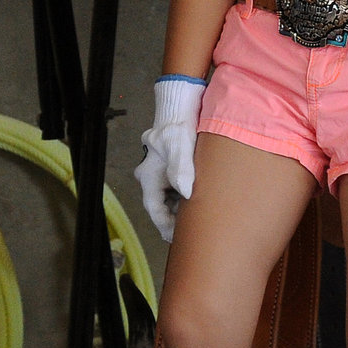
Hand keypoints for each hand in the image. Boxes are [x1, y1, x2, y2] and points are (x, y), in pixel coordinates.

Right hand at [135, 77, 204, 241]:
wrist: (180, 109)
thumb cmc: (178, 127)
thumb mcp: (180, 148)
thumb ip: (182, 170)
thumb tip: (186, 192)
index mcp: (149, 177)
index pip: (154, 210)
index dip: (165, 227)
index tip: (178, 238)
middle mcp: (152, 178)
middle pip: (161, 208)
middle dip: (174, 222)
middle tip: (192, 235)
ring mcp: (161, 175)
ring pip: (168, 200)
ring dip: (180, 210)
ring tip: (198, 223)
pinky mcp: (171, 170)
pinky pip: (175, 191)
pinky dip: (185, 199)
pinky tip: (199, 204)